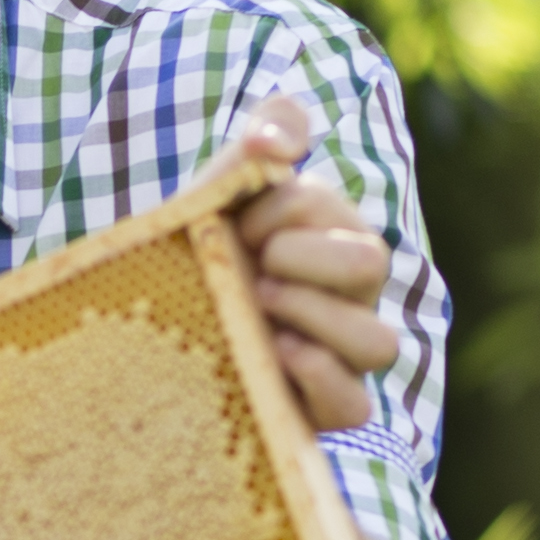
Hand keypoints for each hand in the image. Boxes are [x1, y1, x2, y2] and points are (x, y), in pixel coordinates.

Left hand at [224, 105, 404, 435]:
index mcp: (332, 235)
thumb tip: (272, 143)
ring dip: (317, 315)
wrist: (162, 325)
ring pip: (378, 342)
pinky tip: (279, 351)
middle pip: (373, 264)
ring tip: (263, 302)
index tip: (238, 222)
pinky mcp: (321, 408)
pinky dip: (322, 377)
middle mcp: (348, 295)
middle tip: (255, 263)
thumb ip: (269, 131)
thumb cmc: (207, 251)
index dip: (282, 207)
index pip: (330, 208)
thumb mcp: (228, 182)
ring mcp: (341, 355)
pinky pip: (354, 405)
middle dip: (307, 255)